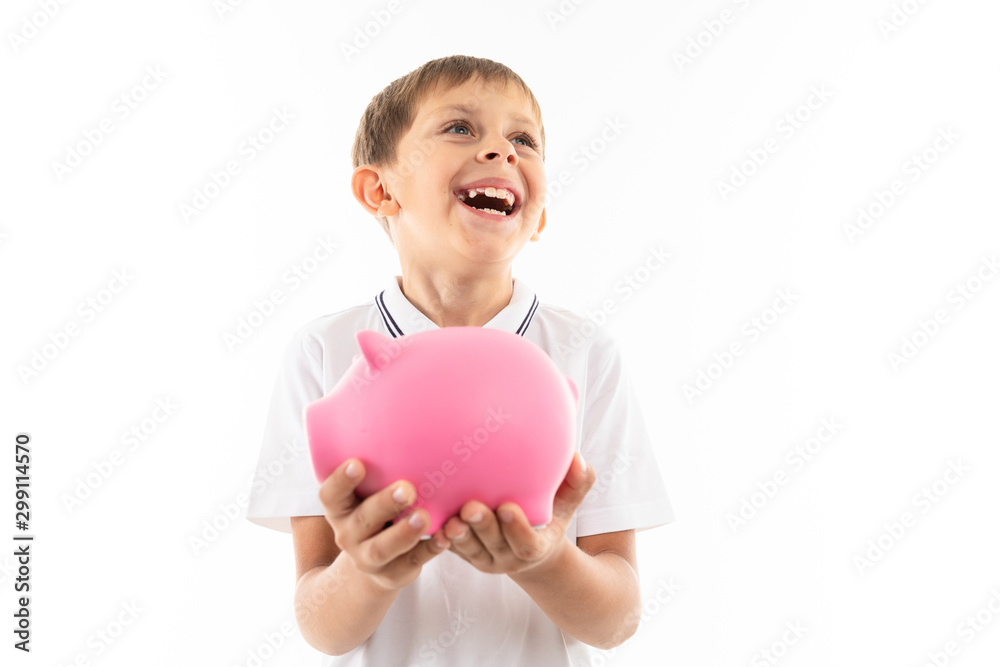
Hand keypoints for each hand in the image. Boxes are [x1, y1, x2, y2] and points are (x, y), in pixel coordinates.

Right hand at [319, 458, 450, 590]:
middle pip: (360, 521)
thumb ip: (379, 465)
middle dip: (383, 504)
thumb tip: (401, 409)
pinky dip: (430, 550)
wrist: (376, 564)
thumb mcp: (367, 492)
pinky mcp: (394, 573)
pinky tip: (446, 536)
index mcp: (339, 509)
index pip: (329, 496)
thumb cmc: (377, 509)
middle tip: (407, 488)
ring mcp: (369, 558)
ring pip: (382, 549)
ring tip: (424, 516)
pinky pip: (412, 563)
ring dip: (404, 532)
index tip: (357, 463)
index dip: (340, 481)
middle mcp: (348, 534)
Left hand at [442, 452, 594, 575]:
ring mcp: (483, 557)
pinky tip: (427, 520)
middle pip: (492, 545)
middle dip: (481, 527)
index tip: (508, 507)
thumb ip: (577, 483)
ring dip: (457, 536)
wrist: (528, 548)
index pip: (526, 544)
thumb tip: (577, 458)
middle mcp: (507, 556)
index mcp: (535, 547)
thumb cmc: (549, 515)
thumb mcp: (567, 504)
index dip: (517, 528)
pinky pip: (449, 549)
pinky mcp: (463, 553)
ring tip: (448, 519)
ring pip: (467, 549)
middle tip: (470, 507)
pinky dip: (438, 538)